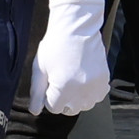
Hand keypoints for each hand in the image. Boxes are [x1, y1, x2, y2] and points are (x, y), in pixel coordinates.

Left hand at [32, 0, 111, 114]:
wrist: (77, 27)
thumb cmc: (56, 45)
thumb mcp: (40, 69)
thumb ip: (37, 93)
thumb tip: (35, 111)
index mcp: (63, 89)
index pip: (54, 108)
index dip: (48, 96)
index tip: (50, 83)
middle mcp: (81, 91)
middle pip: (70, 109)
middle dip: (63, 99)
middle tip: (60, 80)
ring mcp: (95, 85)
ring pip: (85, 105)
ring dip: (78, 98)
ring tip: (72, 81)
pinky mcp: (104, 79)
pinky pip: (98, 96)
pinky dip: (91, 92)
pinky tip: (84, 80)